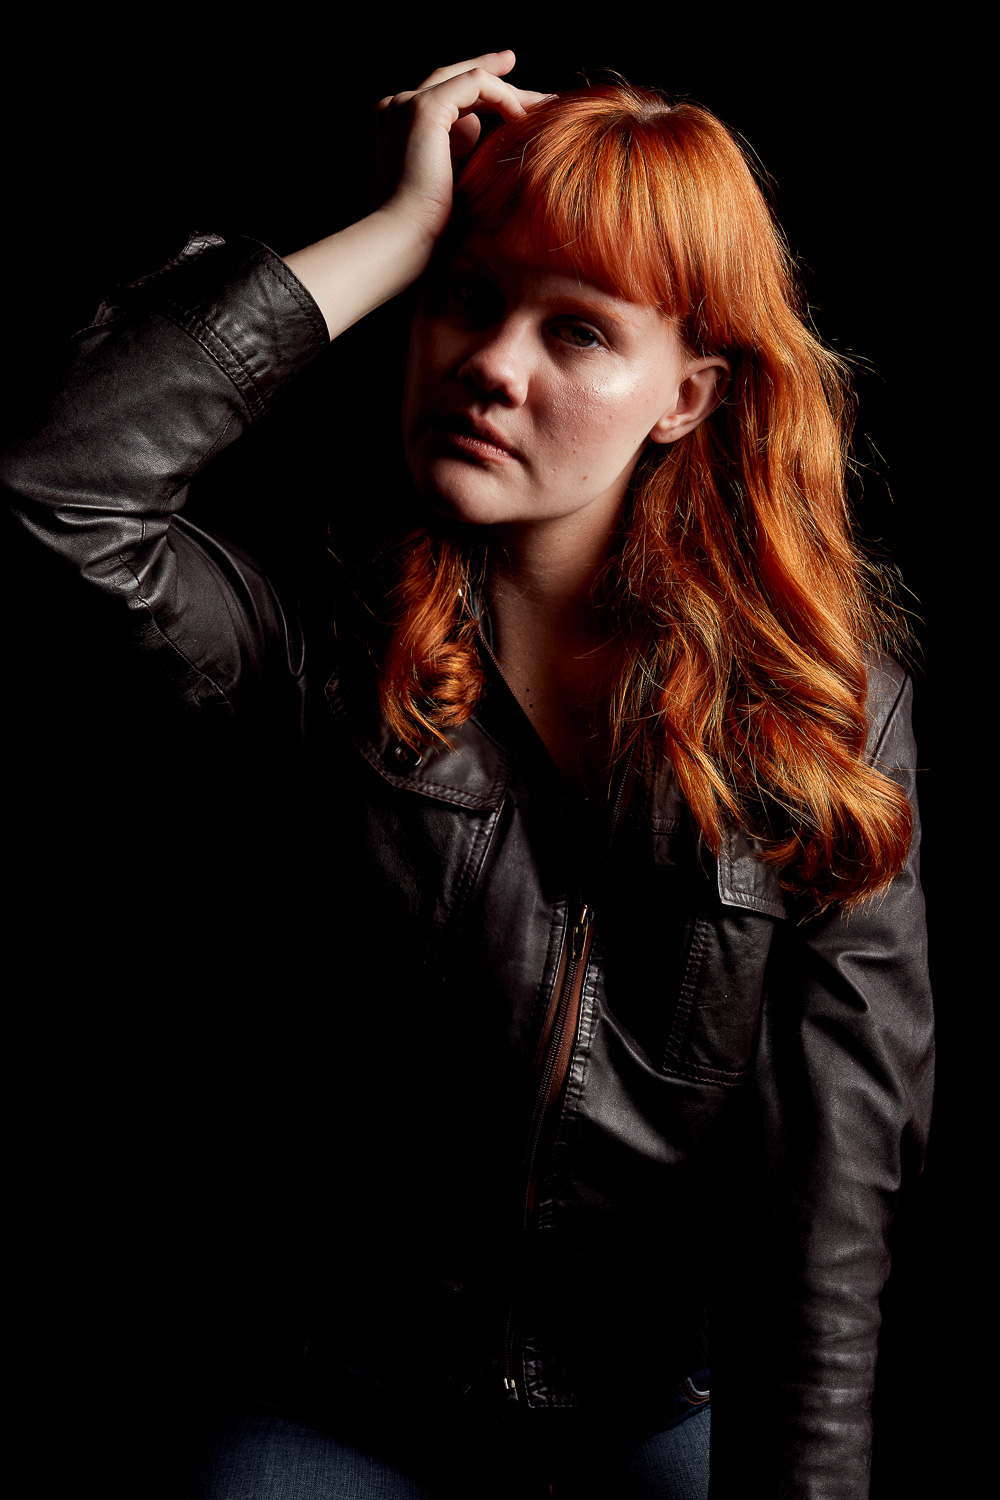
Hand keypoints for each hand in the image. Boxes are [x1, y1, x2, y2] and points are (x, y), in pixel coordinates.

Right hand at [374, 52, 546, 247]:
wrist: (403, 238)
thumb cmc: (427, 226)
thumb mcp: (452, 184)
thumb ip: (466, 158)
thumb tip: (496, 145)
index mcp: (402, 125)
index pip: (450, 98)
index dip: (486, 96)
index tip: (519, 105)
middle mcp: (399, 107)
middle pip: (457, 78)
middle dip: (497, 75)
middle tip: (536, 89)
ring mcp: (408, 103)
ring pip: (470, 79)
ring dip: (510, 91)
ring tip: (542, 105)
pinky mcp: (425, 108)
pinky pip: (475, 84)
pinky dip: (503, 96)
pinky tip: (522, 118)